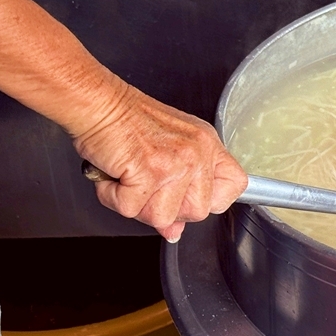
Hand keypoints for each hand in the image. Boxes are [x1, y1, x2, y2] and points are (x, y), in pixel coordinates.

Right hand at [74, 86, 247, 241]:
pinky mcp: (148, 173)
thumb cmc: (128, 122)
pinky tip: (114, 176)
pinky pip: (130, 210)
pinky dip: (113, 198)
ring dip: (137, 205)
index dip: (213, 200)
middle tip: (148, 186)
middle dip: (168, 209)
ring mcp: (175, 163)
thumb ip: (179, 191)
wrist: (98, 104)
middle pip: (198, 211)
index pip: (236, 185)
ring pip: (163, 217)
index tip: (191, 196)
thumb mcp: (168, 149)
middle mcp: (197, 153)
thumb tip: (174, 231)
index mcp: (208, 145)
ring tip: (129, 178)